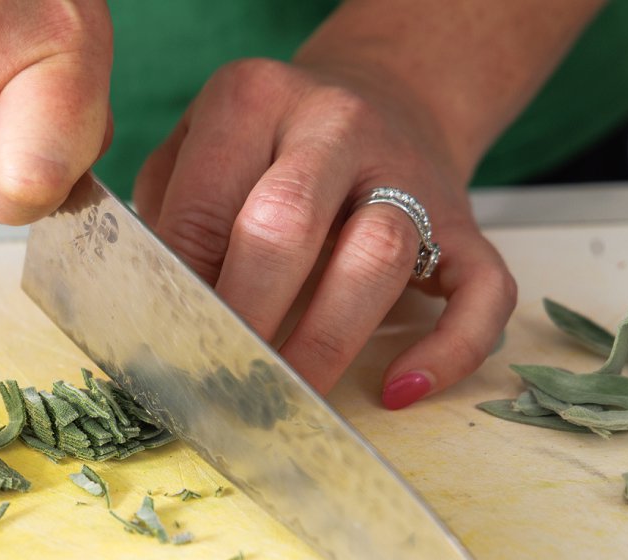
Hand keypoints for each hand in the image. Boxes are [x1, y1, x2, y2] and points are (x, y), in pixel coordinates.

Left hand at [133, 57, 516, 405]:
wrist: (384, 95)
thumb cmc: (265, 147)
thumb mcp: (198, 148)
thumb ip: (169, 211)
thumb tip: (147, 308)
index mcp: (254, 99)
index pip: (204, 207)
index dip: (180, 290)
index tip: (164, 350)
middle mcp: (334, 125)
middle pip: (285, 224)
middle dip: (245, 315)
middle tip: (219, 380)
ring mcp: (408, 172)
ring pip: (379, 252)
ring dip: (327, 338)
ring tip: (289, 396)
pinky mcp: (465, 223)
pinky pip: (481, 289)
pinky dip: (449, 348)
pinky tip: (398, 390)